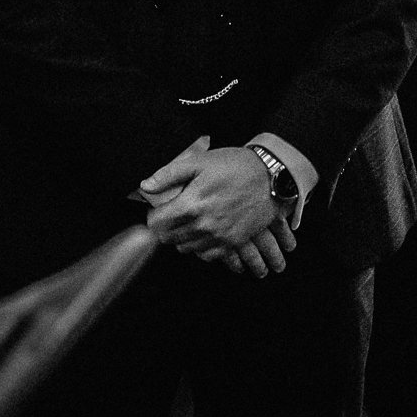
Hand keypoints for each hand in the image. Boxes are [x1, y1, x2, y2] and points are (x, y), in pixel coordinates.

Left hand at [141, 142, 291, 276]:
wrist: (271, 177)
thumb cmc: (235, 166)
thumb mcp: (200, 161)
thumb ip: (168, 174)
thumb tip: (145, 185)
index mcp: (191, 203)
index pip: (156, 223)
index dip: (153, 215)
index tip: (157, 209)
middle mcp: (203, 224)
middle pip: (168, 238)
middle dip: (165, 227)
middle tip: (172, 215)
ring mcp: (218, 236)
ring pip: (185, 248)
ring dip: (181, 237)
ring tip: (187, 222)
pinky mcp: (232, 242)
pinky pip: (207, 255)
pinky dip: (200, 247)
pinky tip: (203, 233)